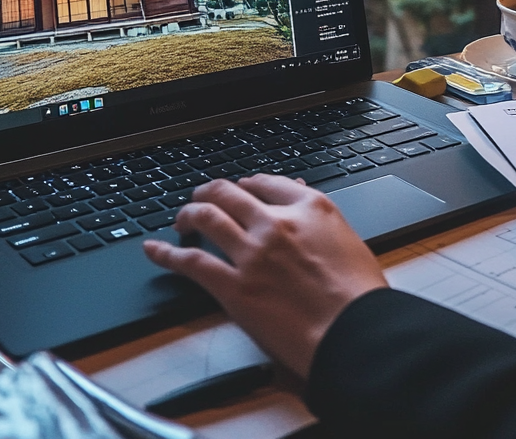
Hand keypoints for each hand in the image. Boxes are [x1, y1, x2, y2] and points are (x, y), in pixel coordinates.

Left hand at [143, 174, 386, 378]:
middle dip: (211, 191)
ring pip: (206, 216)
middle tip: (202, 196)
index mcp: (309, 208)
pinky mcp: (234, 286)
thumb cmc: (360, 296)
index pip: (267, 183)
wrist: (355, 333)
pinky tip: (154, 249)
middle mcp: (276, 222)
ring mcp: (252, 253)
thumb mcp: (349, 240)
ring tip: (181, 218)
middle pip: (230, 193)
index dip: (248, 185)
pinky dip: (167, 254)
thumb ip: (321, 220)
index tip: (241, 189)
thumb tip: (304, 200)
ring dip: (188, 213)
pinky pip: (191, 262)